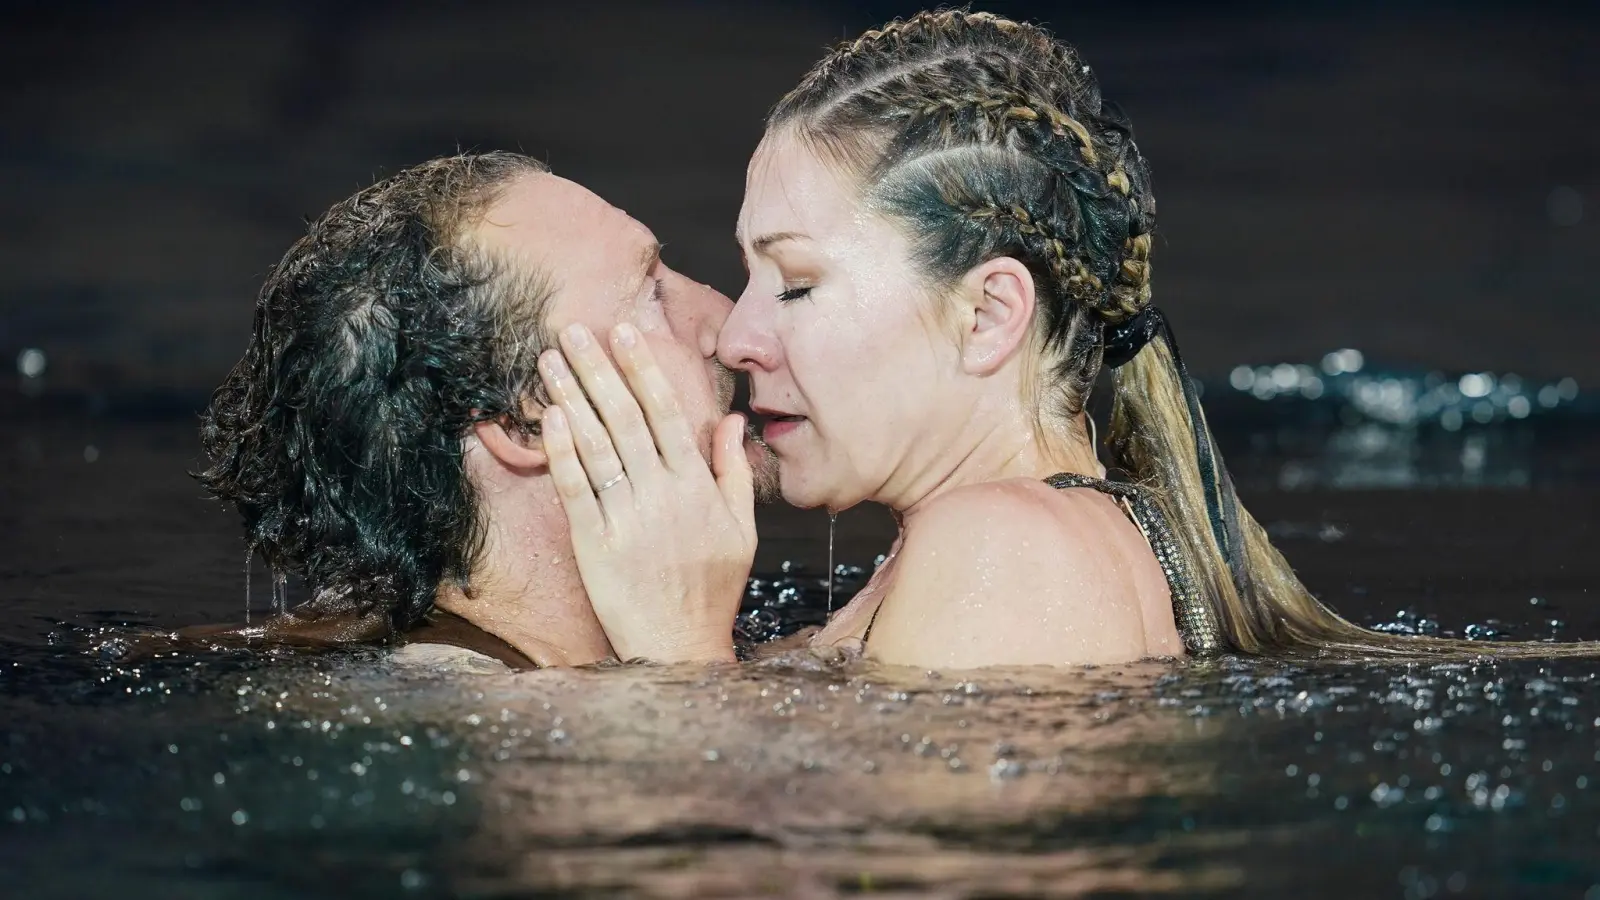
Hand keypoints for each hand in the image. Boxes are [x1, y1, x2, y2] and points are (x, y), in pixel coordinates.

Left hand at [538, 322, 752, 662]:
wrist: (678, 645)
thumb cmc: (712, 588)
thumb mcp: (741, 529)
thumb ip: (733, 471)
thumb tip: (731, 420)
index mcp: (698, 487)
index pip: (667, 413)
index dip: (643, 369)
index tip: (624, 332)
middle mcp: (662, 495)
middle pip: (625, 418)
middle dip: (598, 369)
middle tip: (573, 329)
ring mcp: (627, 518)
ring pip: (597, 445)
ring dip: (572, 397)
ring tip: (550, 360)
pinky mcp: (595, 543)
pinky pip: (576, 488)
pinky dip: (563, 451)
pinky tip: (549, 418)